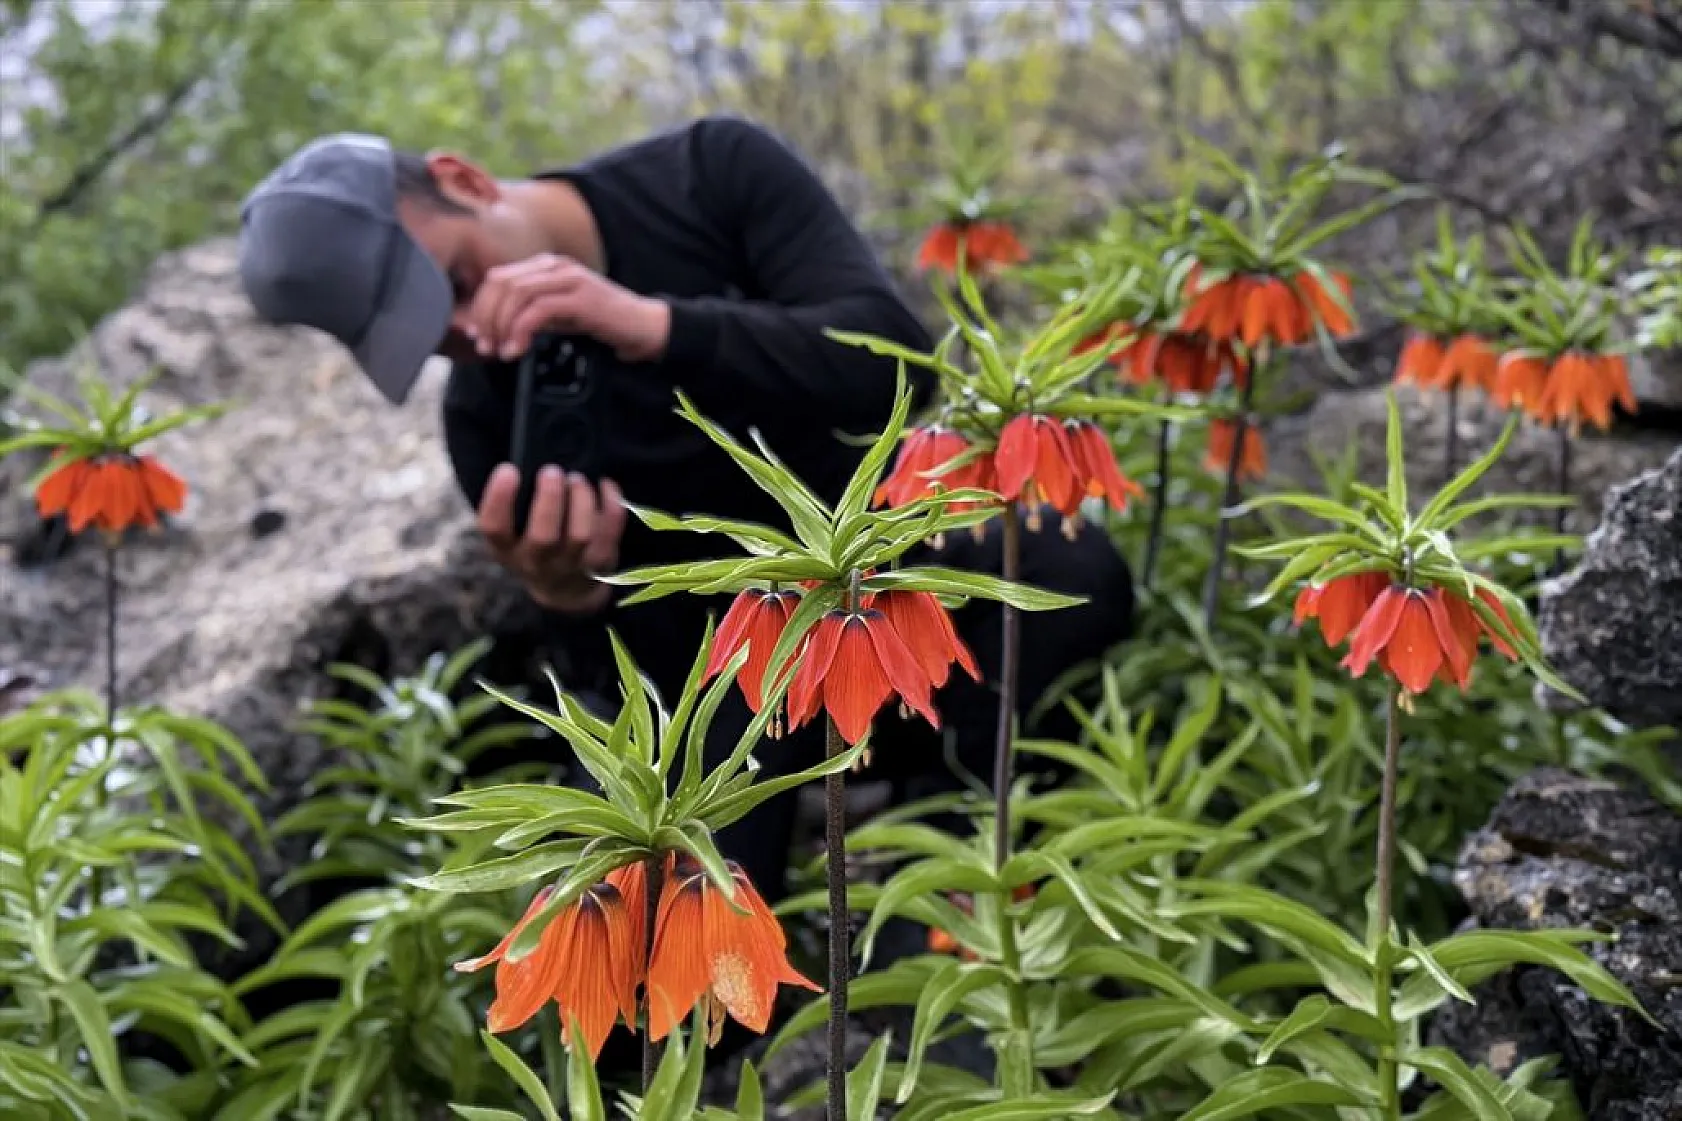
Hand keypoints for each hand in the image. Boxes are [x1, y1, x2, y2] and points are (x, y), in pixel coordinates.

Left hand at [465, 253, 670, 363]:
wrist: (643, 326)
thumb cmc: (602, 323)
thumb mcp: (559, 315)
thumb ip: (530, 313)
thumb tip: (492, 327)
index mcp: (547, 266)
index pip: (499, 277)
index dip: (480, 306)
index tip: (476, 333)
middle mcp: (556, 266)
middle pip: (501, 283)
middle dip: (486, 316)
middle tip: (484, 345)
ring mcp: (569, 279)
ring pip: (516, 294)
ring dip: (500, 326)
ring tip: (500, 351)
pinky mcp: (580, 298)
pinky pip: (537, 311)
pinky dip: (520, 332)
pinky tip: (517, 350)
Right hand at [477, 463, 626, 615]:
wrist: (563, 591)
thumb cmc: (534, 547)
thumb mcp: (512, 535)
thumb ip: (514, 506)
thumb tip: (529, 457)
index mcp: (506, 549)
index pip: (494, 528)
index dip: (499, 498)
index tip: (509, 469)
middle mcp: (535, 562)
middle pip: (543, 536)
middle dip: (549, 499)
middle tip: (552, 471)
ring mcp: (570, 566)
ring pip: (579, 536)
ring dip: (581, 500)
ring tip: (577, 478)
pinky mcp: (599, 564)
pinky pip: (609, 532)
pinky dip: (611, 504)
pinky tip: (605, 485)